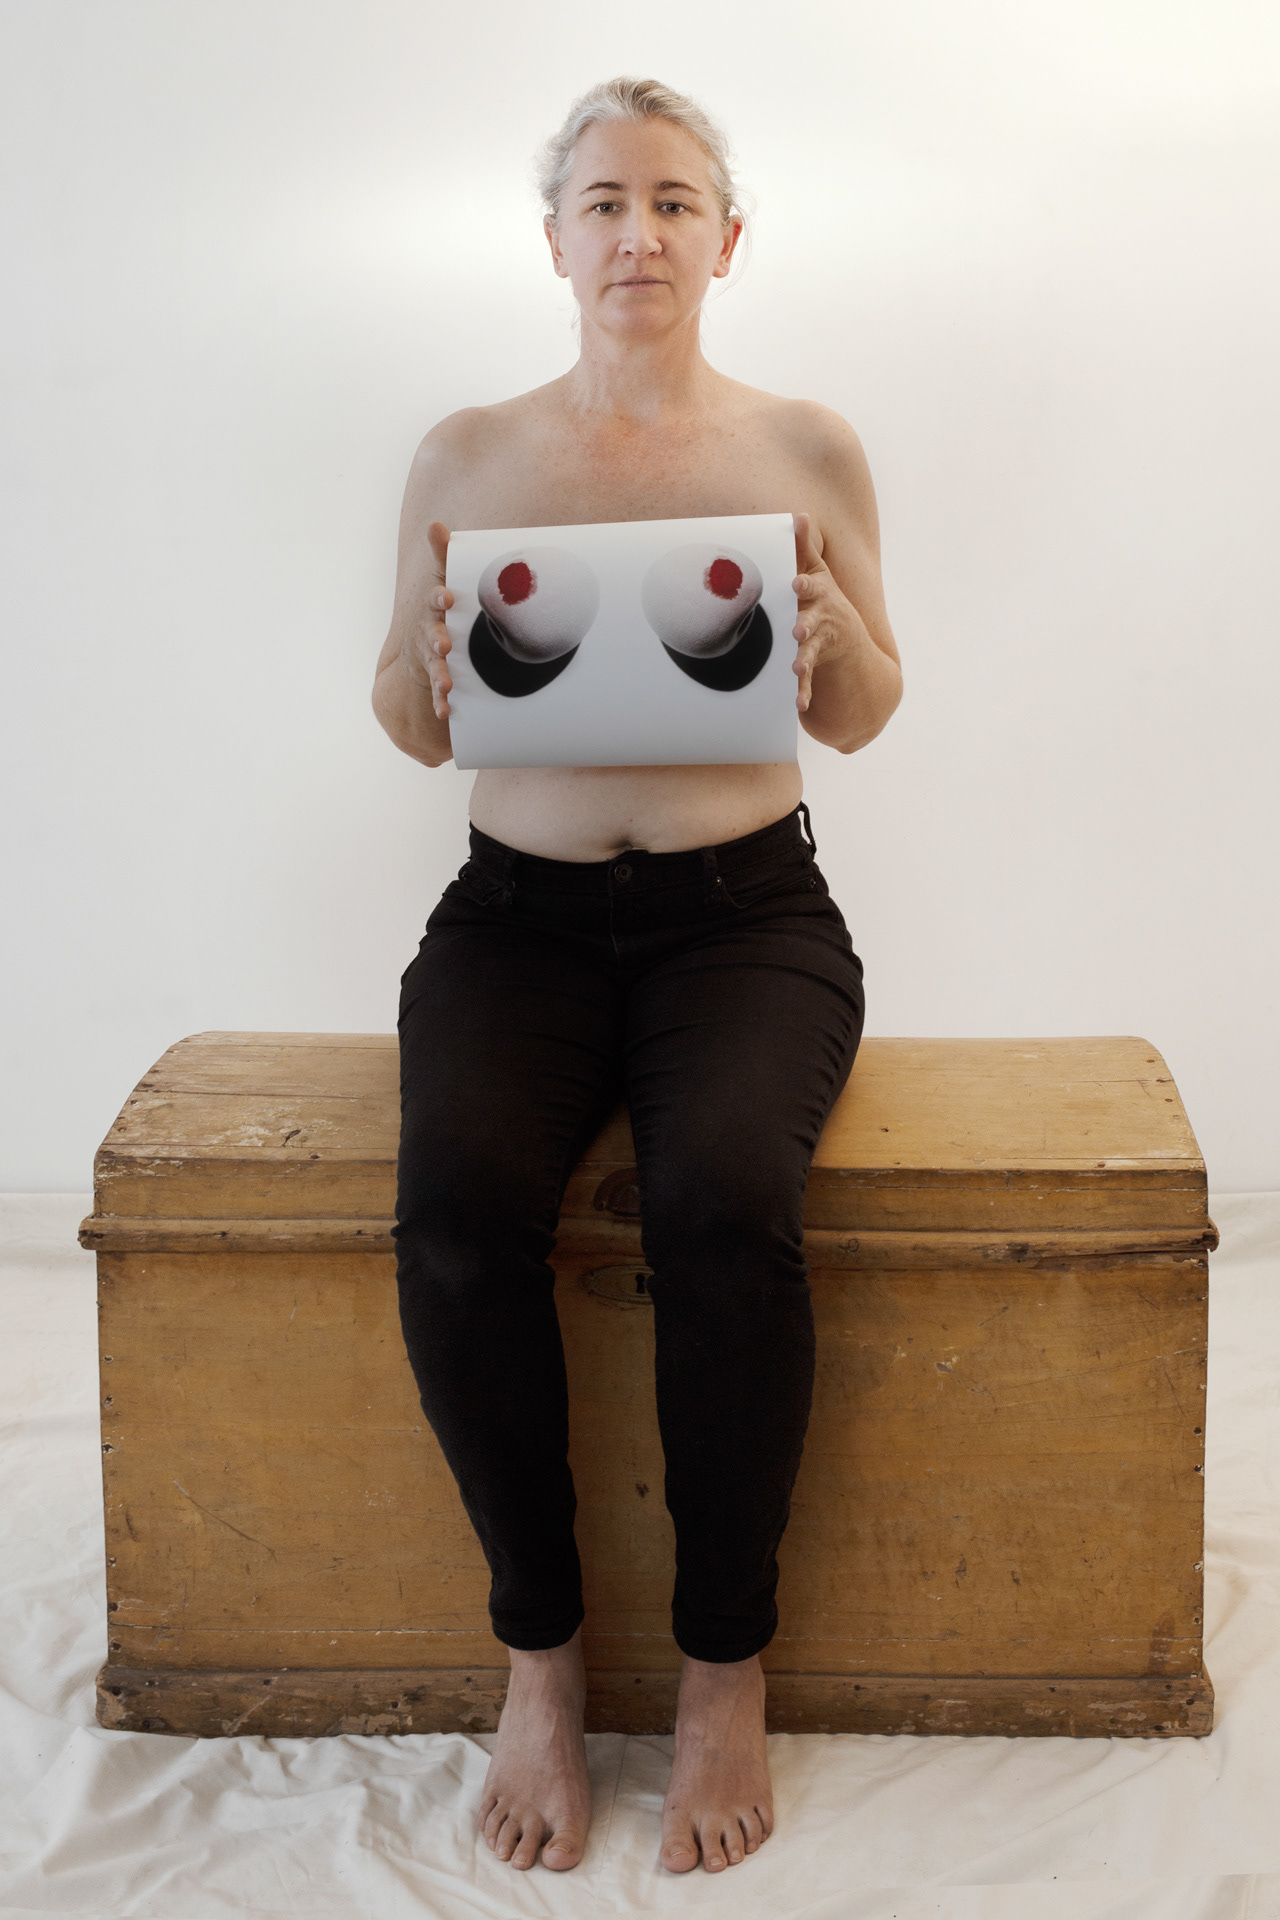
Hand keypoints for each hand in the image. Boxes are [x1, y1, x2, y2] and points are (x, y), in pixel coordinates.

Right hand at [402, 521, 453, 720]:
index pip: (434, 600)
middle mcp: (428, 633)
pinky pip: (438, 692)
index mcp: (432, 609)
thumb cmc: (439, 606)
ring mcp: (430, 657)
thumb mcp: (439, 579)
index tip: (446, 597)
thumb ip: (441, 555)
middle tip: (445, 643)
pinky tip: (445, 712)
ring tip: (446, 684)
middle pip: (431, 635)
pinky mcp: (435, 678)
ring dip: (439, 675)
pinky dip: (441, 702)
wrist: (420, 642)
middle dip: (437, 639)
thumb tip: (434, 524)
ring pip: (434, 666)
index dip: (438, 598)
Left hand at [791, 512, 849, 713]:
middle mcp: (819, 620)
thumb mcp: (816, 573)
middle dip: (805, 626)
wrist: (847, 640)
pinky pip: (807, 682)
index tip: (797, 584)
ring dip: (804, 661)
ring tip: (797, 669)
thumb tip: (798, 515)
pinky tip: (799, 705)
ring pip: (810, 653)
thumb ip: (803, 548)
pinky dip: (803, 693)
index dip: (804, 586)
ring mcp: (818, 645)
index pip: (810, 588)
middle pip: (811, 622)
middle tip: (798, 630)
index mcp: (817, 597)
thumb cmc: (822, 599)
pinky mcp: (813, 667)